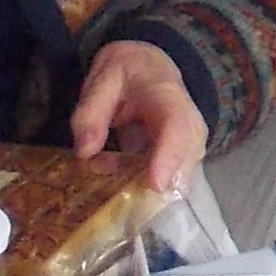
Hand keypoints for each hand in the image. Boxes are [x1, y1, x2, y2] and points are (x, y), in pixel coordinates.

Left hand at [69, 38, 206, 192]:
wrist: (150, 66)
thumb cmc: (129, 71)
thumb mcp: (102, 79)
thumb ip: (91, 113)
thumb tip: (85, 152)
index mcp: (169, 97)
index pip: (176, 129)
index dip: (168, 158)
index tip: (154, 184)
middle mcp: (190, 125)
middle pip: (186, 162)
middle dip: (160, 189)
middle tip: (128, 208)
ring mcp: (190, 145)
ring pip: (181, 179)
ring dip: (149, 192)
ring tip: (117, 194)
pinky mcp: (182, 160)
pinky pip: (170, 183)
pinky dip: (145, 191)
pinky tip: (119, 187)